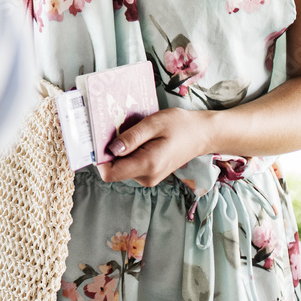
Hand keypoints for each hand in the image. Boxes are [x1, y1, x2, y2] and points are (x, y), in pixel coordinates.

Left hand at [97, 108, 212, 186]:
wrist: (203, 134)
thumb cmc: (181, 125)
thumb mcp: (154, 124)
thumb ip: (132, 137)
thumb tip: (111, 149)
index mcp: (147, 165)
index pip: (110, 174)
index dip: (99, 159)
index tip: (97, 140)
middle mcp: (147, 177)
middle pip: (115, 169)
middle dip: (111, 150)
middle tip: (114, 127)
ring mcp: (149, 177)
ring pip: (122, 166)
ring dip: (121, 149)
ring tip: (132, 129)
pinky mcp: (151, 173)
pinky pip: (131, 164)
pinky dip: (130, 151)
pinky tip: (140, 136)